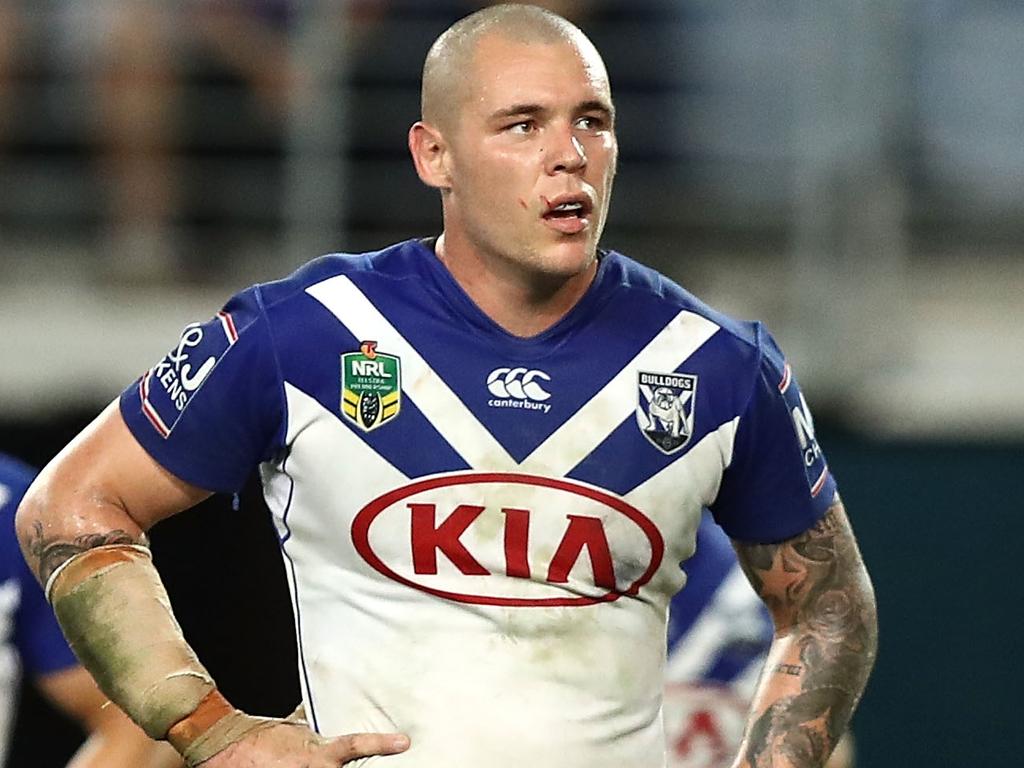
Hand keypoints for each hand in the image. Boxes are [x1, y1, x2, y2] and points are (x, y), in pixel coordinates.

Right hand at [197, 720, 409, 766]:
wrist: (228, 747)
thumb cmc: (262, 737)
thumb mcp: (293, 728)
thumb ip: (312, 725)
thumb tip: (319, 710)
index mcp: (320, 752)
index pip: (356, 745)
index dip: (381, 743)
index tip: (403, 741)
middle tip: (371, 761)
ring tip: (302, 761)